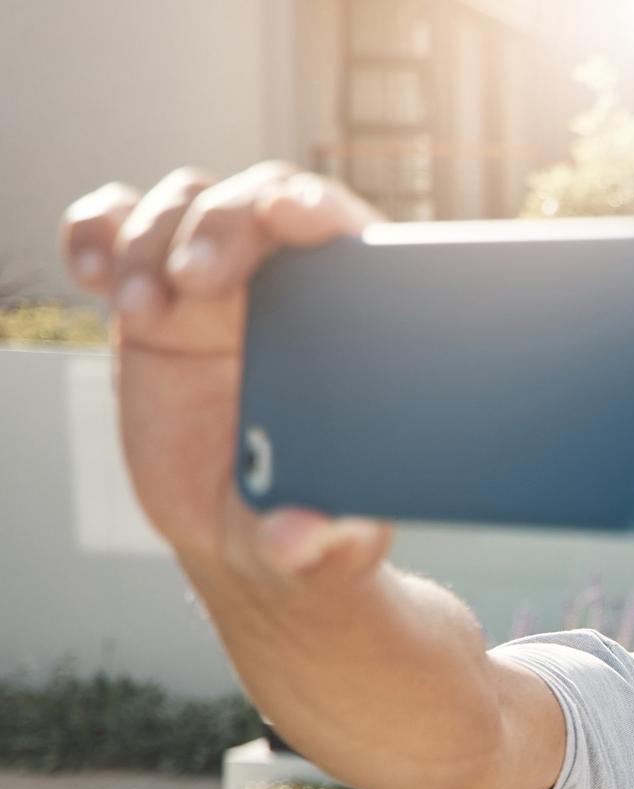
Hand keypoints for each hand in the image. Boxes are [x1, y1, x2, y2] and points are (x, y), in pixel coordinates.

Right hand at [59, 164, 388, 581]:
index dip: (318, 209)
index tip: (290, 215)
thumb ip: (325, 545)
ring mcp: (214, 286)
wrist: (248, 528)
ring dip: (151, 240)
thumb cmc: (306, 518)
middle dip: (221, 223)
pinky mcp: (153, 297)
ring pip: (181, 206)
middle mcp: (285, 288)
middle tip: (198, 278)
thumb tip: (305, 537)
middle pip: (252, 203)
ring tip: (142, 312)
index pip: (344, 236)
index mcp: (349, 324)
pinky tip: (91, 272)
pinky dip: (95, 231)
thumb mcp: (324, 547)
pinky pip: (115, 230)